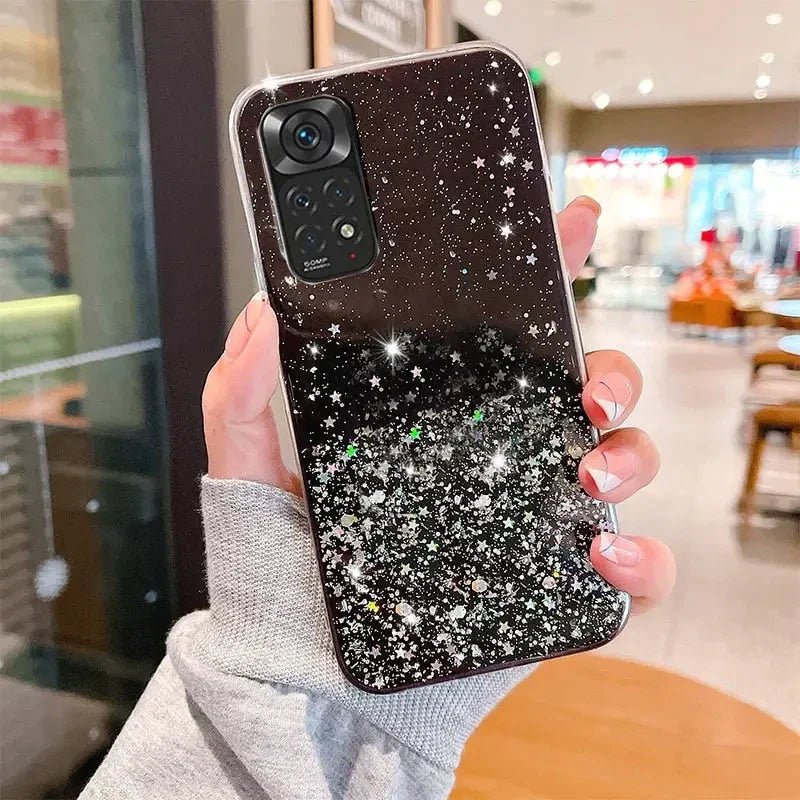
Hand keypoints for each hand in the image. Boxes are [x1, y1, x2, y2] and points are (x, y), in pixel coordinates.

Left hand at [202, 195, 674, 616]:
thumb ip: (243, 393)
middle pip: (584, 386)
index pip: (504, 329)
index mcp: (442, 412)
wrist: (310, 668)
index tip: (569, 223)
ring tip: (590, 474)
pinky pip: (630, 567)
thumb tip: (261, 317)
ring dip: (631, 453)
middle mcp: (498, 453)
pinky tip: (602, 554)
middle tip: (583, 390)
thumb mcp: (249, 468)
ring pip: (622, 460)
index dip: (546, 271)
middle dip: (609, 370)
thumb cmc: (287, 564)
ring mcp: (533, 516)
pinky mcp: (554, 586)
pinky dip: (641, 558)